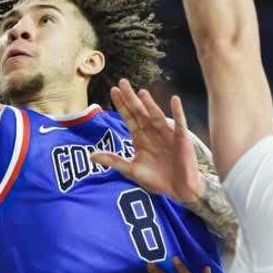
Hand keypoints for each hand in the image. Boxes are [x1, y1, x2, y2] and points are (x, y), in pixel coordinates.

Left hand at [91, 82, 203, 208]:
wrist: (179, 190)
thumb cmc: (157, 179)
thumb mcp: (132, 170)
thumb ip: (114, 161)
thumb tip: (91, 155)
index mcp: (140, 138)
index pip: (129, 118)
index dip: (121, 105)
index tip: (113, 90)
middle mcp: (152, 132)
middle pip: (140, 112)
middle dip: (131, 98)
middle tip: (122, 82)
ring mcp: (167, 134)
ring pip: (156, 116)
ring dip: (149, 105)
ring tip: (141, 93)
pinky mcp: (181, 139)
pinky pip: (179, 123)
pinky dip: (178, 112)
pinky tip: (175, 100)